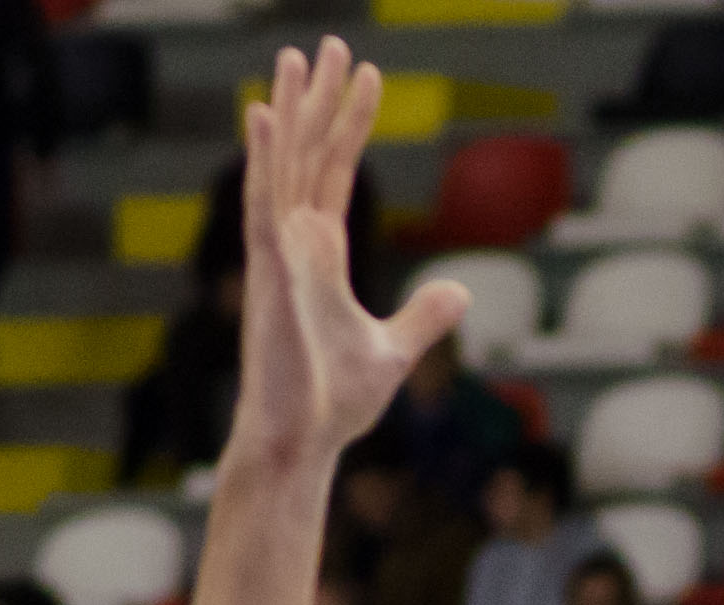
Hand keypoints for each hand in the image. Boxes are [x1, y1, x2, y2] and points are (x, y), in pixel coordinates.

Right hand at [230, 43, 472, 480]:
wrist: (303, 442)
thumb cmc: (334, 402)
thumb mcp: (394, 350)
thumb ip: (424, 316)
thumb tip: (460, 292)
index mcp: (320, 254)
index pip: (337, 172)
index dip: (350, 122)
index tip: (367, 75)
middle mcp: (293, 243)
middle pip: (308, 154)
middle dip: (319, 98)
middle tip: (328, 43)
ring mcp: (277, 255)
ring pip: (284, 165)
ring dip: (290, 110)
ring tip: (295, 57)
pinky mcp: (267, 273)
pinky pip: (263, 203)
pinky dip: (263, 158)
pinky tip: (264, 112)